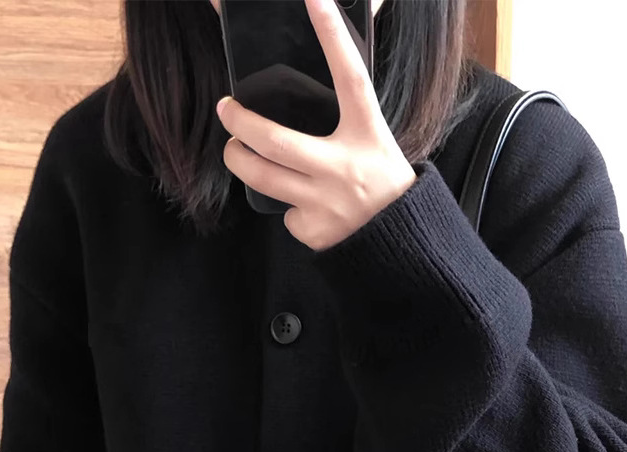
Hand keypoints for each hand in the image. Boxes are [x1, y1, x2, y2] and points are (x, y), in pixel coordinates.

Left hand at [215, 0, 416, 251]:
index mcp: (367, 134)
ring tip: (235, 151)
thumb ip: (348, 115)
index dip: (333, 36)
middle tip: (227, 111)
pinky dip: (286, 207)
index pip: (350, 77)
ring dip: (239, 160)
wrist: (399, 239)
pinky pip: (283, 213)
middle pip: (274, 141)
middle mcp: (344, 167)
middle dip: (239, 124)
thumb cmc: (382, 182)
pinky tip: (305, 207)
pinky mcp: (314, 230)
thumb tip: (323, 74)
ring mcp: (326, 202)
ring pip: (262, 177)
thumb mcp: (374, 141)